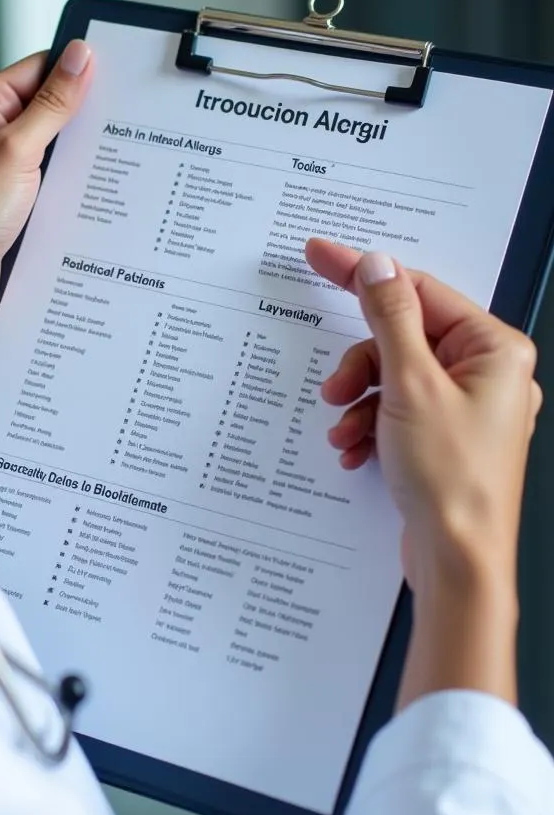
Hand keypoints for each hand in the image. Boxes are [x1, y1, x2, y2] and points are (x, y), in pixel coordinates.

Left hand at [0, 40, 94, 335]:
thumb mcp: (14, 150)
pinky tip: (91, 196)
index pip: (40, 69)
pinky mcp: (12, 204)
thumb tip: (78, 57)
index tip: (116, 80)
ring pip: (54, 151)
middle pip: (51, 110)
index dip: (77, 72)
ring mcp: (1, 170)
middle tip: (121, 126)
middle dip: (84, 120)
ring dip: (78, 160)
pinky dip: (69, 189)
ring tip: (110, 164)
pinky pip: (49, 185)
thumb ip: (51, 105)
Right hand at [305, 239, 542, 704]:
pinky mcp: (443, 437)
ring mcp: (465, 407)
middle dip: (360, 366)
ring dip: (360, 401)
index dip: (364, 275)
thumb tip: (377, 266)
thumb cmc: (452, 479)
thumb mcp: (411, 385)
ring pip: (393, 377)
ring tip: (346, 429)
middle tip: (336, 389)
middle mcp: (485, 373)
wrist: (458, 558)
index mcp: (493, 349)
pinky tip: (357, 448)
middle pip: (402, 338)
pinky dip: (370, 426)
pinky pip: (396, 411)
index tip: (321, 256)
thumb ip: (390, 318)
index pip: (419, 291)